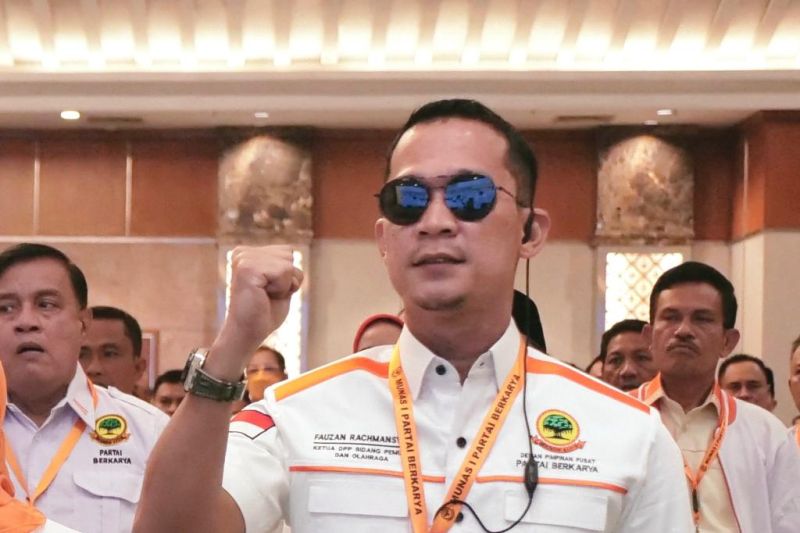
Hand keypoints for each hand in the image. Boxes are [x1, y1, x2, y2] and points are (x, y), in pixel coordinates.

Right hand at [209, 246, 302, 377]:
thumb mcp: (281, 284)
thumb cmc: (264, 313)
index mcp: (248, 253)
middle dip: (288, 280)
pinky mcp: (246, 268)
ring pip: (288, 264)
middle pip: (289, 255)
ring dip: (284, 285)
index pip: (288, 252)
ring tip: (264, 296)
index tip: (269, 290)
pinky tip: (263, 296)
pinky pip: (284, 271)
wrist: (247, 334)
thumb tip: (292, 251)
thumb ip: (285, 266)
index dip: (288, 276)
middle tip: (267, 295)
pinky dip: (281, 289)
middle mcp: (243, 252)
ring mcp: (243, 259)